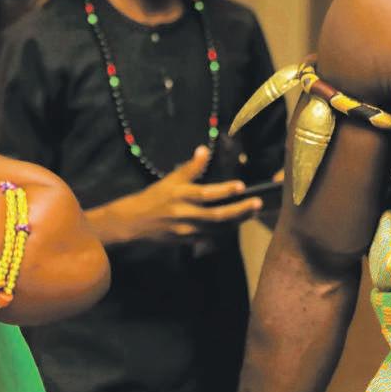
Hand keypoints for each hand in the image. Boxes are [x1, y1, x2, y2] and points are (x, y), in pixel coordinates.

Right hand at [87, 146, 263, 244]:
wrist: (133, 223)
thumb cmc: (153, 198)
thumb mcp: (170, 180)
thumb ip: (190, 167)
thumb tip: (203, 150)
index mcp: (180, 196)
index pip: (206, 193)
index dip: (224, 190)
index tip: (241, 186)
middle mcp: (185, 214)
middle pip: (217, 215)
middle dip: (239, 210)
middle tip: (257, 204)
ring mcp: (186, 230)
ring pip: (217, 228)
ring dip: (236, 221)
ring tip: (252, 213)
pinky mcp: (186, 241)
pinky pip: (209, 237)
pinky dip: (224, 232)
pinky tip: (236, 225)